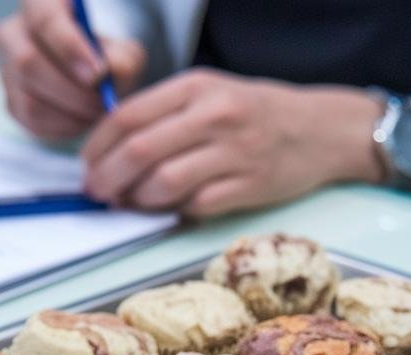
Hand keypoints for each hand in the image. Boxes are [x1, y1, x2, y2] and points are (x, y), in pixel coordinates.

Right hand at [0, 0, 145, 140]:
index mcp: (38, 3)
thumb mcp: (124, 51)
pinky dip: (62, 128)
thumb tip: (107, 72)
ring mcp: (5, 70)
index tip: (98, 75)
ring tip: (96, 113)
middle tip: (103, 103)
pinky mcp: (10, 102)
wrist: (88, 74)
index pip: (44, 20)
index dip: (70, 48)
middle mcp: (11, 32)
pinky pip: (31, 122)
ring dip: (69, 114)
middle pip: (28, 62)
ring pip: (29, 99)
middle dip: (72, 91)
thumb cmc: (106, 56)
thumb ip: (122, 59)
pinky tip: (82, 120)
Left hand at [81, 68, 389, 217]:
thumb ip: (163, 114)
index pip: (128, 116)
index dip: (97, 146)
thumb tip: (110, 150)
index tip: (88, 164)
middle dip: (107, 177)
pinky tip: (166, 208)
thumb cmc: (257, 112)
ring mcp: (234, 153)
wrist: (322, 130)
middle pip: (139, 150)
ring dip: (136, 199)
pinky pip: (195, 206)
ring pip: (163, 182)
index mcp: (197, 87)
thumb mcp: (210, 93)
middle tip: (97, 191)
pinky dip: (172, 211)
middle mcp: (214, 115)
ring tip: (129, 202)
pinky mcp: (249, 186)